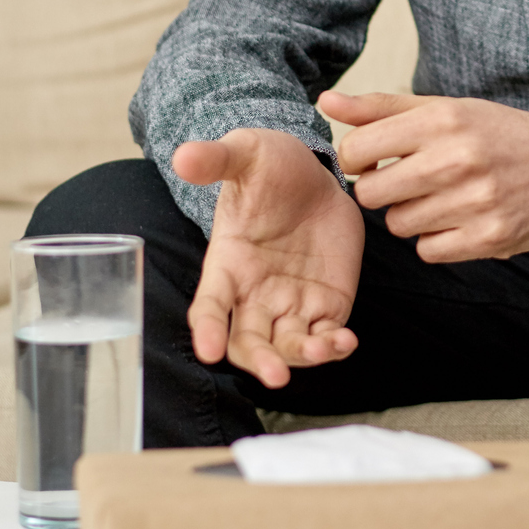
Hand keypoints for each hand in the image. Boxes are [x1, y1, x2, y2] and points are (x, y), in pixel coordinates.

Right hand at [170, 128, 363, 387]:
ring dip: (302, 356)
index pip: (210, 305)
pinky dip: (335, 345)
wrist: (316, 174)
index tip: (207, 350)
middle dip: (259, 361)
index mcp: (228, 264)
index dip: (206, 328)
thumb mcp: (246, 153)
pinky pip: (326, 335)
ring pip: (288, 345)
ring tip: (325, 348)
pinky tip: (346, 342)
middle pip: (248, 342)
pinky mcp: (326, 304)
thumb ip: (216, 159)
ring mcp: (290, 302)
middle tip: (275, 375)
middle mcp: (254, 293)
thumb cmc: (271, 166)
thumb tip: (182, 156)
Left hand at [325, 92, 528, 262]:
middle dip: (381, 192)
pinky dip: (438, 240)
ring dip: (412, 216)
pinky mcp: (490, 239)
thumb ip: (383, 107)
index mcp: (443, 119)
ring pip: (398, 225)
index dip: (358, 160)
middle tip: (409, 183)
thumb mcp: (448, 108)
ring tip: (444, 199)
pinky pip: (428, 251)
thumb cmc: (504, 135)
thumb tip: (324, 101)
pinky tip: (461, 220)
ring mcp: (475, 202)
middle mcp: (457, 158)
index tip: (377, 161)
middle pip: (369, 194)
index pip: (356, 150)